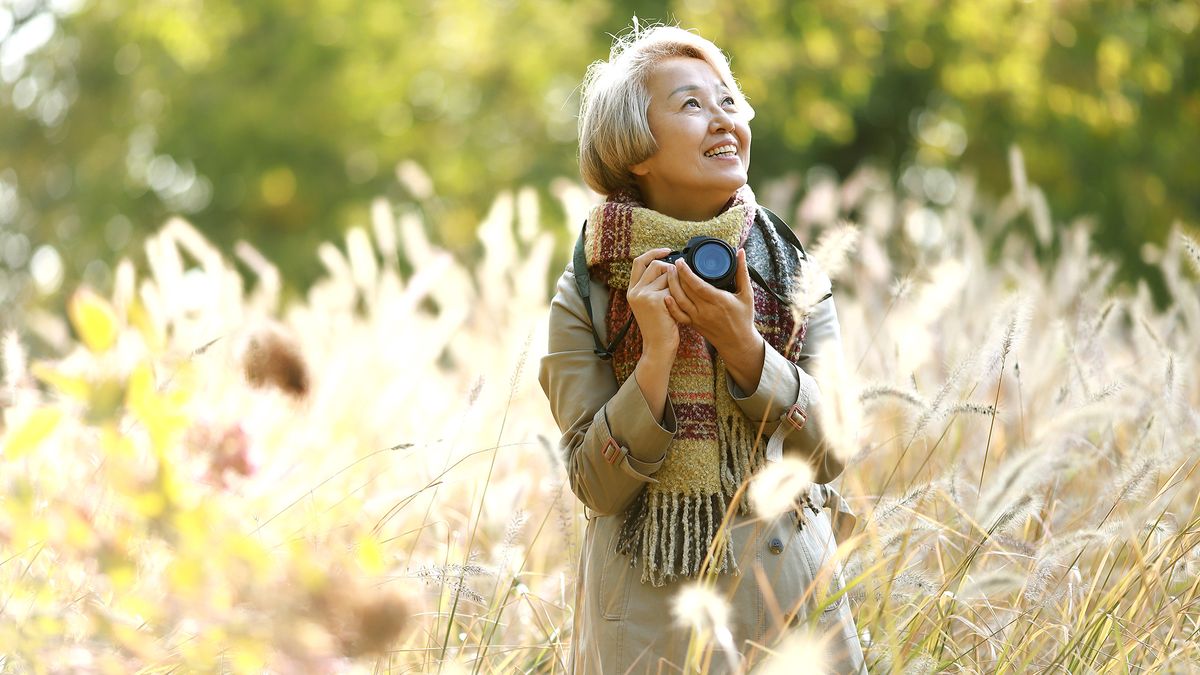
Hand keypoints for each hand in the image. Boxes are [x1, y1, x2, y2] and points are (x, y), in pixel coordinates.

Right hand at [626, 248, 679, 360]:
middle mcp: (635, 291)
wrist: (659, 346)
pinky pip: (673, 287)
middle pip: (656, 265)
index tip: (667, 251)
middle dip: (670, 271)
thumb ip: (654, 285)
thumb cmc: (660, 326)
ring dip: (676, 285)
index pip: (639, 262)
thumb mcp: (652, 303)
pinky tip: (678, 308)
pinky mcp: (655, 300)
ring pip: (667, 276)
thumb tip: (670, 265)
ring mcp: (643, 295)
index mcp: (632, 290)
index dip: (653, 253)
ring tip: (676, 302)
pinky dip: (679, 295)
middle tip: (678, 284)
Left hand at [665, 248, 764, 390]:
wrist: (738, 343)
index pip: (697, 285)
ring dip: (671, 287)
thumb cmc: (743, 318)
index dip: (686, 272)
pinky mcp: (693, 324)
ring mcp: (697, 318)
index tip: (680, 261)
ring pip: (679, 301)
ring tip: (668, 274)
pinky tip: (666, 295)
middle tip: (673, 264)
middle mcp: (705, 310)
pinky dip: (671, 306)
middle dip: (676, 276)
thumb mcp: (746, 294)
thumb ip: (742, 272)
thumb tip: (740, 252)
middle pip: (685, 291)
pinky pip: (678, 315)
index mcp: (718, 301)